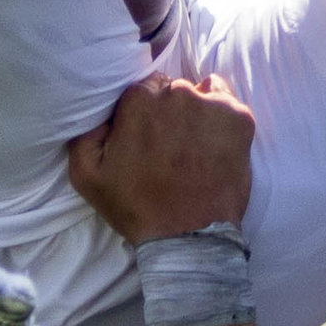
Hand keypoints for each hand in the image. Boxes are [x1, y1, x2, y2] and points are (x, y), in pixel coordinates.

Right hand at [68, 75, 254, 243]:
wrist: (187, 237)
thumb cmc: (136, 206)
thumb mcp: (86, 174)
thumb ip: (84, 132)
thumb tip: (98, 109)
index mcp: (138, 100)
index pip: (143, 88)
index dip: (144, 113)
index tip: (147, 136)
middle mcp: (176, 93)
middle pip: (172, 89)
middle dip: (169, 111)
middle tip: (170, 145)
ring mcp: (212, 104)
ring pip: (200, 93)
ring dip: (196, 112)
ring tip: (193, 146)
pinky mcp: (240, 118)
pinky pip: (228, 102)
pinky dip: (221, 118)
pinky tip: (213, 144)